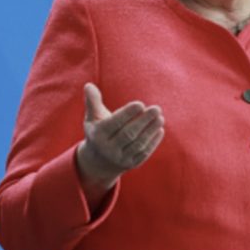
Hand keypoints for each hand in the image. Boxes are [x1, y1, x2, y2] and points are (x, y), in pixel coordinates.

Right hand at [75, 83, 164, 202]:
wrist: (98, 161)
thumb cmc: (98, 131)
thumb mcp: (92, 118)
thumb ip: (92, 101)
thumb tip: (89, 85)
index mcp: (98, 135)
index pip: (114, 124)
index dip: (127, 114)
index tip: (140, 104)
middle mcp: (108, 149)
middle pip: (128, 134)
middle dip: (143, 121)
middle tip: (156, 108)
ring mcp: (120, 158)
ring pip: (138, 144)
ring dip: (150, 131)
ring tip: (160, 118)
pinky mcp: (131, 164)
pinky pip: (144, 153)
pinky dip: (153, 142)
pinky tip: (159, 130)